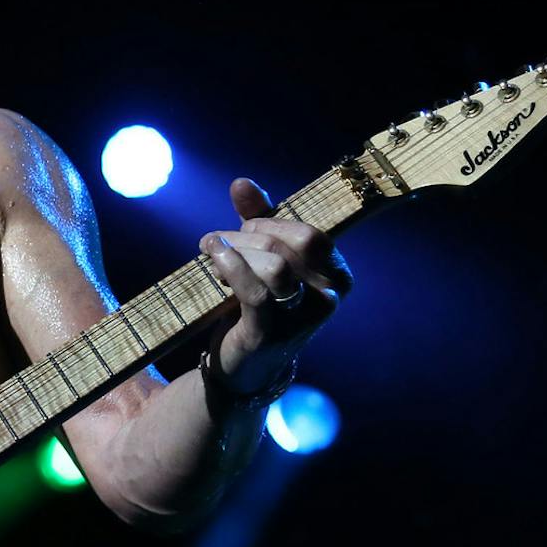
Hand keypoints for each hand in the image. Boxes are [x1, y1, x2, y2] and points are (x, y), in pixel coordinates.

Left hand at [199, 178, 352, 392]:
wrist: (244, 364)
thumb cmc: (258, 303)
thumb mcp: (262, 257)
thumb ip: (257, 218)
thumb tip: (241, 182)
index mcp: (336, 275)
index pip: (309, 234)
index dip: (271, 224)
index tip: (244, 231)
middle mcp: (328, 297)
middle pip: (291, 244)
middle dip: (250, 235)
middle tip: (223, 243)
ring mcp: (301, 319)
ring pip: (275, 265)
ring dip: (236, 252)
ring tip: (213, 255)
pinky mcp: (270, 333)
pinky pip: (254, 290)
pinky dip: (229, 267)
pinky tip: (211, 262)